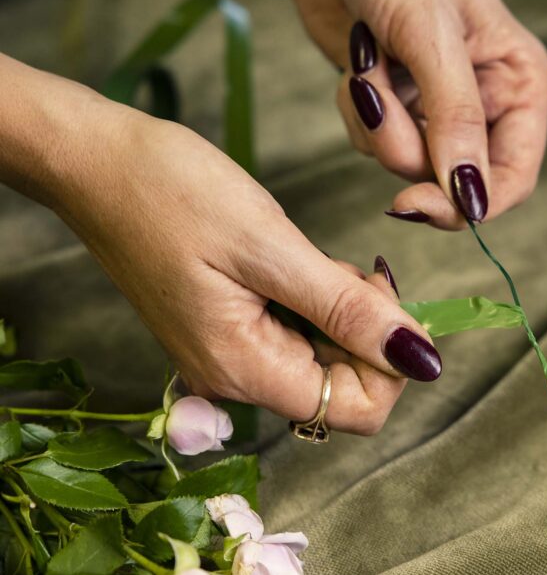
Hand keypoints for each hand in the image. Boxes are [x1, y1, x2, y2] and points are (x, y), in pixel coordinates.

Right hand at [1, 58, 441, 434]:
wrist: (95, 163)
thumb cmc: (172, 193)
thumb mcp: (272, 249)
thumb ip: (349, 311)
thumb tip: (423, 360)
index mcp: (246, 371)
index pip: (358, 411)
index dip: (391, 363)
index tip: (380, 297)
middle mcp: (237, 380)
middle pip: (344, 390)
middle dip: (368, 332)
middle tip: (350, 269)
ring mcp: (230, 358)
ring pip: (325, 360)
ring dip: (343, 313)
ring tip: (314, 260)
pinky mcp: (228, 332)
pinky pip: (298, 337)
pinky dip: (318, 303)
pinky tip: (299, 265)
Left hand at [288, 0, 546, 228]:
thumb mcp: (433, 37)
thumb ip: (456, 118)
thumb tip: (469, 197)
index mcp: (519, 83)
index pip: (513, 177)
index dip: (471, 202)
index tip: (419, 204)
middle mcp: (487, 104)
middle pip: (455, 181)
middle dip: (408, 147)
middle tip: (376, 107)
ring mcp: (438, 109)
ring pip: (409, 165)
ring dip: (376, 122)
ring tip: (367, 61)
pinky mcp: (398, 108)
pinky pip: (375, 145)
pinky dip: (357, 112)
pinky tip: (357, 65)